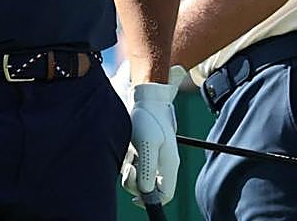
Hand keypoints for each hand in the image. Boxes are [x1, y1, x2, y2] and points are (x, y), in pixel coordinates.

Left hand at [120, 65, 186, 204]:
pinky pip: (133, 164)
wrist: (144, 95)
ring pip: (139, 176)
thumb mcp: (148, 143)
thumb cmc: (148, 116)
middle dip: (136, 183)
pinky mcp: (143, 149)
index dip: (151, 200)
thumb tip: (146, 191)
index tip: (136, 198)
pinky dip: (127, 160)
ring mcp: (152, 155)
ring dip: (130, 171)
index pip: (166, 194)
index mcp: (169, 163)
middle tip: (129, 168)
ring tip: (128, 154)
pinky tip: (127, 147)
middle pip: (150, 188)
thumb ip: (147, 168)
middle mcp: (162, 162)